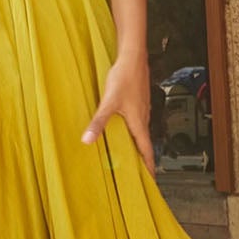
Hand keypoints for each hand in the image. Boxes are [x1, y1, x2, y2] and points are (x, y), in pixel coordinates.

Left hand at [82, 53, 154, 169]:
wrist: (133, 58)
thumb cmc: (124, 79)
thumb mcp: (108, 103)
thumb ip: (98, 122)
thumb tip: (87, 140)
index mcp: (138, 123)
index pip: (146, 151)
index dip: (148, 166)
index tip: (151, 180)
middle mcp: (143, 118)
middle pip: (145, 143)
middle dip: (143, 158)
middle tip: (140, 172)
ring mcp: (142, 109)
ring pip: (142, 132)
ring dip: (139, 144)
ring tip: (132, 154)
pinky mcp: (139, 101)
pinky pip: (139, 121)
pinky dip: (135, 131)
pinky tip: (126, 129)